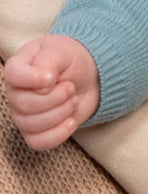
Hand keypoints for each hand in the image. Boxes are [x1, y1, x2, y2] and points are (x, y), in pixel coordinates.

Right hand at [4, 35, 99, 149]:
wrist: (88, 77)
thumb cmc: (71, 59)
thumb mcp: (62, 51)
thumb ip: (49, 62)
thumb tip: (43, 84)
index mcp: (20, 66)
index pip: (13, 74)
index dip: (32, 79)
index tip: (53, 78)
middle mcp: (16, 92)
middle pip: (25, 105)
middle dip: (56, 97)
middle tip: (71, 87)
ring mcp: (23, 114)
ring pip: (33, 125)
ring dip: (62, 112)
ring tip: (72, 98)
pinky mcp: (35, 131)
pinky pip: (38, 142)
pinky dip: (58, 134)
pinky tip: (71, 121)